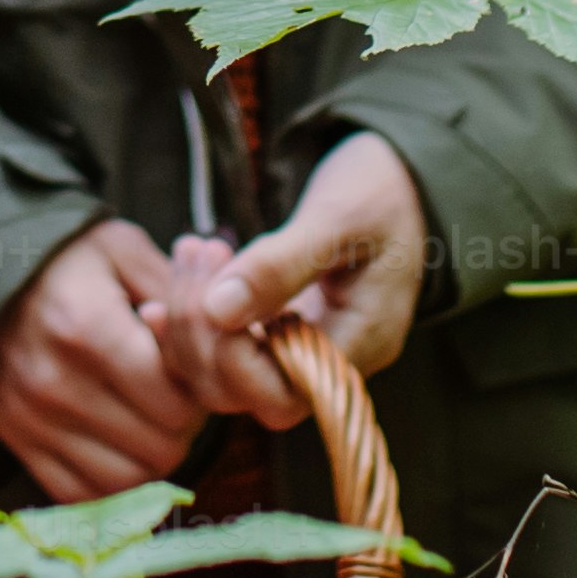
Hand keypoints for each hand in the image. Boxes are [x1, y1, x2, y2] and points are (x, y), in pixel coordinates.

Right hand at [0, 216, 210, 502]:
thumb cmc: (63, 260)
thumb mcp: (122, 250)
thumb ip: (177, 290)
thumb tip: (222, 326)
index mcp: (89, 329)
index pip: (177, 402)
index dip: (202, 396)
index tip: (194, 376)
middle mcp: (57, 383)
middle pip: (160, 448)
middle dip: (183, 429)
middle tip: (177, 400)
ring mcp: (31, 419)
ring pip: (127, 480)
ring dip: (150, 458)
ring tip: (149, 422)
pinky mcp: (15, 440)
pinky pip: (80, 494)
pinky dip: (109, 481)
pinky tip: (117, 445)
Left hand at [153, 134, 428, 427]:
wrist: (400, 182)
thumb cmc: (382, 193)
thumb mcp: (339, 216)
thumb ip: (283, 264)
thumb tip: (219, 310)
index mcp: (361, 343)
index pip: (282, 396)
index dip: (232, 356)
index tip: (216, 281)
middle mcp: (329, 363)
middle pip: (241, 394)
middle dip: (200, 331)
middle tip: (199, 251)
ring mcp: (302, 351)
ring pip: (221, 378)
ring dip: (189, 321)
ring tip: (193, 250)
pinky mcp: (277, 334)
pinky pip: (221, 353)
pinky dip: (189, 322)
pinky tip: (176, 280)